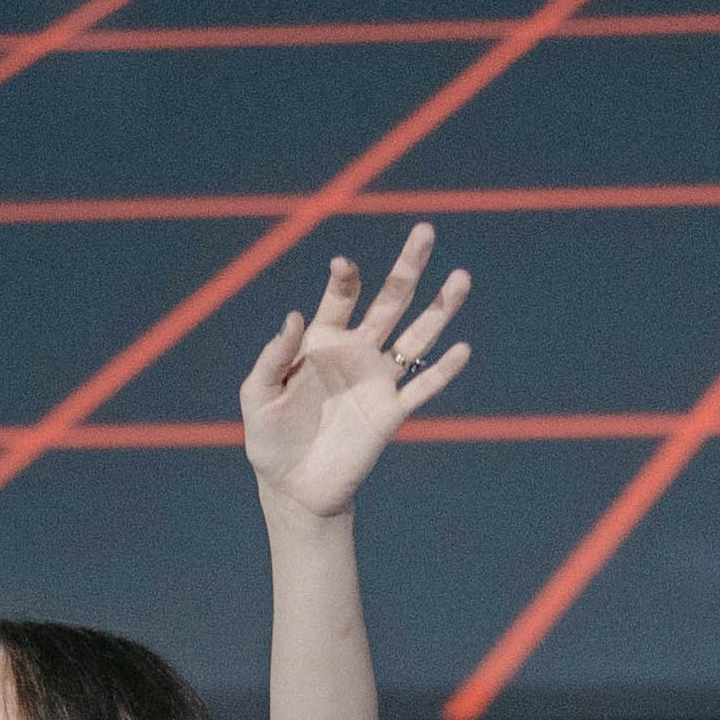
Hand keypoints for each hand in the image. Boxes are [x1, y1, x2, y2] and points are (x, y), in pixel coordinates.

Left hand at [242, 222, 471, 518]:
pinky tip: (462, 349)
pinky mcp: (391, 412)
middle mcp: (356, 352)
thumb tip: (295, 316)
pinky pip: (422, 387)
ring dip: (440, 307)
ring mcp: (378, 380)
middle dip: (407, 267)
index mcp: (322, 340)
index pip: (341, 296)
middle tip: (425, 231)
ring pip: (416, 336)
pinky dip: (443, 371)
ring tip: (461, 277)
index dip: (344, 278)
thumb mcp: (257, 395)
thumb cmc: (270, 439)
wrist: (293, 487)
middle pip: (390, 300)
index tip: (343, 266)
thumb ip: (272, 356)